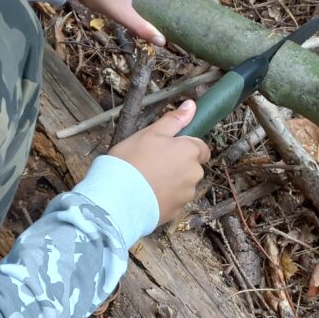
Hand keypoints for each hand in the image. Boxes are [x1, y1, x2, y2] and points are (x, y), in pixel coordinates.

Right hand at [109, 100, 209, 223]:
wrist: (117, 198)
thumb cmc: (132, 161)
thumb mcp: (150, 133)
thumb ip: (174, 120)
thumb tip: (191, 105)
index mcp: (190, 152)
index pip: (201, 148)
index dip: (185, 147)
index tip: (167, 148)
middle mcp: (194, 174)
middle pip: (191, 167)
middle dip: (177, 165)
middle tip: (151, 163)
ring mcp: (186, 195)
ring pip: (182, 185)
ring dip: (171, 182)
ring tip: (146, 181)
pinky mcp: (176, 212)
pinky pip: (173, 201)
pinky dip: (164, 197)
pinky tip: (146, 195)